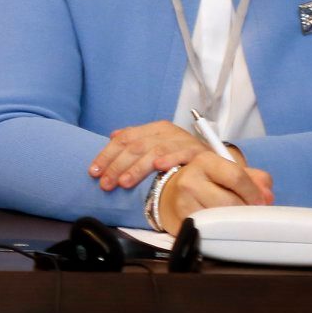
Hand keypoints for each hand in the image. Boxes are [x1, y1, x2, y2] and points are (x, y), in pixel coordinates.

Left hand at [89, 120, 210, 190]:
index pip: (124, 138)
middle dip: (117, 166)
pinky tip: (159, 167)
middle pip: (136, 146)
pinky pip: (183, 154)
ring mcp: (182, 141)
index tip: (94, 172)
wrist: (217, 159)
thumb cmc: (182, 154)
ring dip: (137, 167)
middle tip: (105, 183)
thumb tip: (112, 136)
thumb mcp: (158, 144)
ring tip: (124, 182)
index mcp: (153, 128)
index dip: (107, 155)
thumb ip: (136, 141)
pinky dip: (170, 159)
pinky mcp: (199, 152)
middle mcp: (167, 132)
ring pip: (155, 151)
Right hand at [158, 154, 273, 230]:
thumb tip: (267, 196)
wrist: (172, 193)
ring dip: (236, 223)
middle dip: (246, 211)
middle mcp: (190, 179)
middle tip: (248, 214)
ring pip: (222, 219)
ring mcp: (183, 201)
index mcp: (205, 161)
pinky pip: (212, 231)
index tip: (260, 202)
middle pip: (231, 201)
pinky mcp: (182, 221)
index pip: (236, 177)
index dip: (253, 193)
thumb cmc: (207, 182)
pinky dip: (222, 232)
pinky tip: (222, 227)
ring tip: (235, 220)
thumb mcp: (228, 171)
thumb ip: (255, 179)